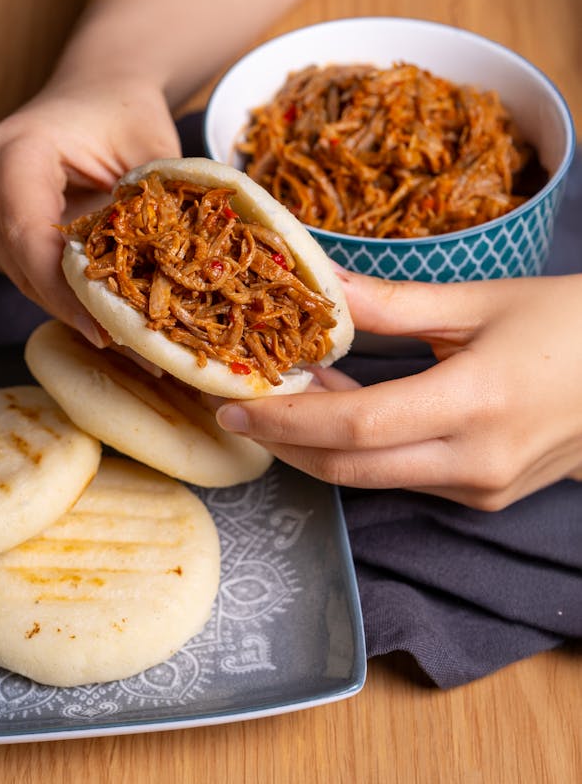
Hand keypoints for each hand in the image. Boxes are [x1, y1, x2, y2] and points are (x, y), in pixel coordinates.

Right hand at [0, 74, 180, 345]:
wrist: (96, 89)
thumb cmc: (124, 111)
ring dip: (76, 310)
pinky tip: (110, 312)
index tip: (108, 331)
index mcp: (15, 153)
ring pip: (27, 279)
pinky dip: (69, 295)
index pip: (31, 237)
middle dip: (79, 311)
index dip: (68, 292)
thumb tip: (174, 278)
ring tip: (132, 339)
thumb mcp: (152, 151)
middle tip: (135, 349)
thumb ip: (153, 208)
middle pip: (26, 268)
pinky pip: (30, 274)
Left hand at [217, 271, 581, 509]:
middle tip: (243, 411)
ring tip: (292, 399)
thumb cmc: (569, 325)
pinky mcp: (483, 498)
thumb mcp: (479, 303)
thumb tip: (321, 284)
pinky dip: (363, 451)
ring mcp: (481, 489)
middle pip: (350, 468)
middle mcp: (476, 461)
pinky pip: (403, 478)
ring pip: (371, 479)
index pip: (356, 426)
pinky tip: (349, 411)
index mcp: (476, 403)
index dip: (288, 420)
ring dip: (320, 445)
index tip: (235, 408)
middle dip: (286, 443)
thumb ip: (393, 304)